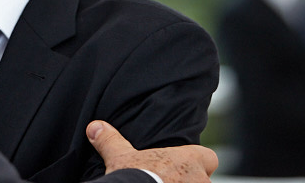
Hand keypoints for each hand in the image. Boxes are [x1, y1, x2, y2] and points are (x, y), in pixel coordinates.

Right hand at [86, 120, 217, 182]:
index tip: (181, 167)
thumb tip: (95, 126)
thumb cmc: (135, 178)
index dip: (197, 162)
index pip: (209, 157)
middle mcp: (200, 179)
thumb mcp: (119, 157)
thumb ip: (110, 141)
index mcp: (189, 159)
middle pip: (204, 180)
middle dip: (189, 182)